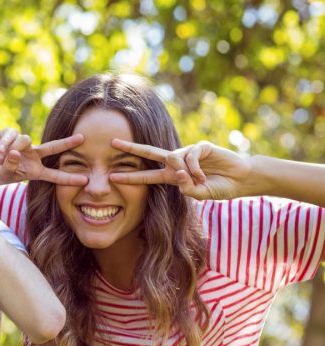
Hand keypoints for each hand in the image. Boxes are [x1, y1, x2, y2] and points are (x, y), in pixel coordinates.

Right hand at [0, 129, 87, 185]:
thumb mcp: (1, 176)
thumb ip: (9, 166)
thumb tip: (16, 152)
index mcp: (33, 171)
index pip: (54, 175)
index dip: (68, 178)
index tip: (85, 180)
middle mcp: (32, 156)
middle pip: (53, 148)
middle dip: (67, 143)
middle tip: (82, 138)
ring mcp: (22, 144)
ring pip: (25, 140)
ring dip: (12, 149)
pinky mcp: (11, 134)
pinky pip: (12, 135)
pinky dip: (4, 144)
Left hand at [109, 139, 251, 199]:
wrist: (241, 179)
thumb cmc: (219, 188)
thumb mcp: (200, 195)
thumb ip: (187, 189)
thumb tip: (177, 175)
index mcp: (172, 176)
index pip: (147, 175)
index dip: (131, 176)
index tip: (112, 176)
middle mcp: (176, 162)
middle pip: (149, 153)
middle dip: (131, 148)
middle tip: (112, 143)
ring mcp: (188, 153)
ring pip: (174, 159)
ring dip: (184, 172)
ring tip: (199, 180)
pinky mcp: (201, 146)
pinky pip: (190, 157)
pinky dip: (196, 168)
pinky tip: (205, 175)